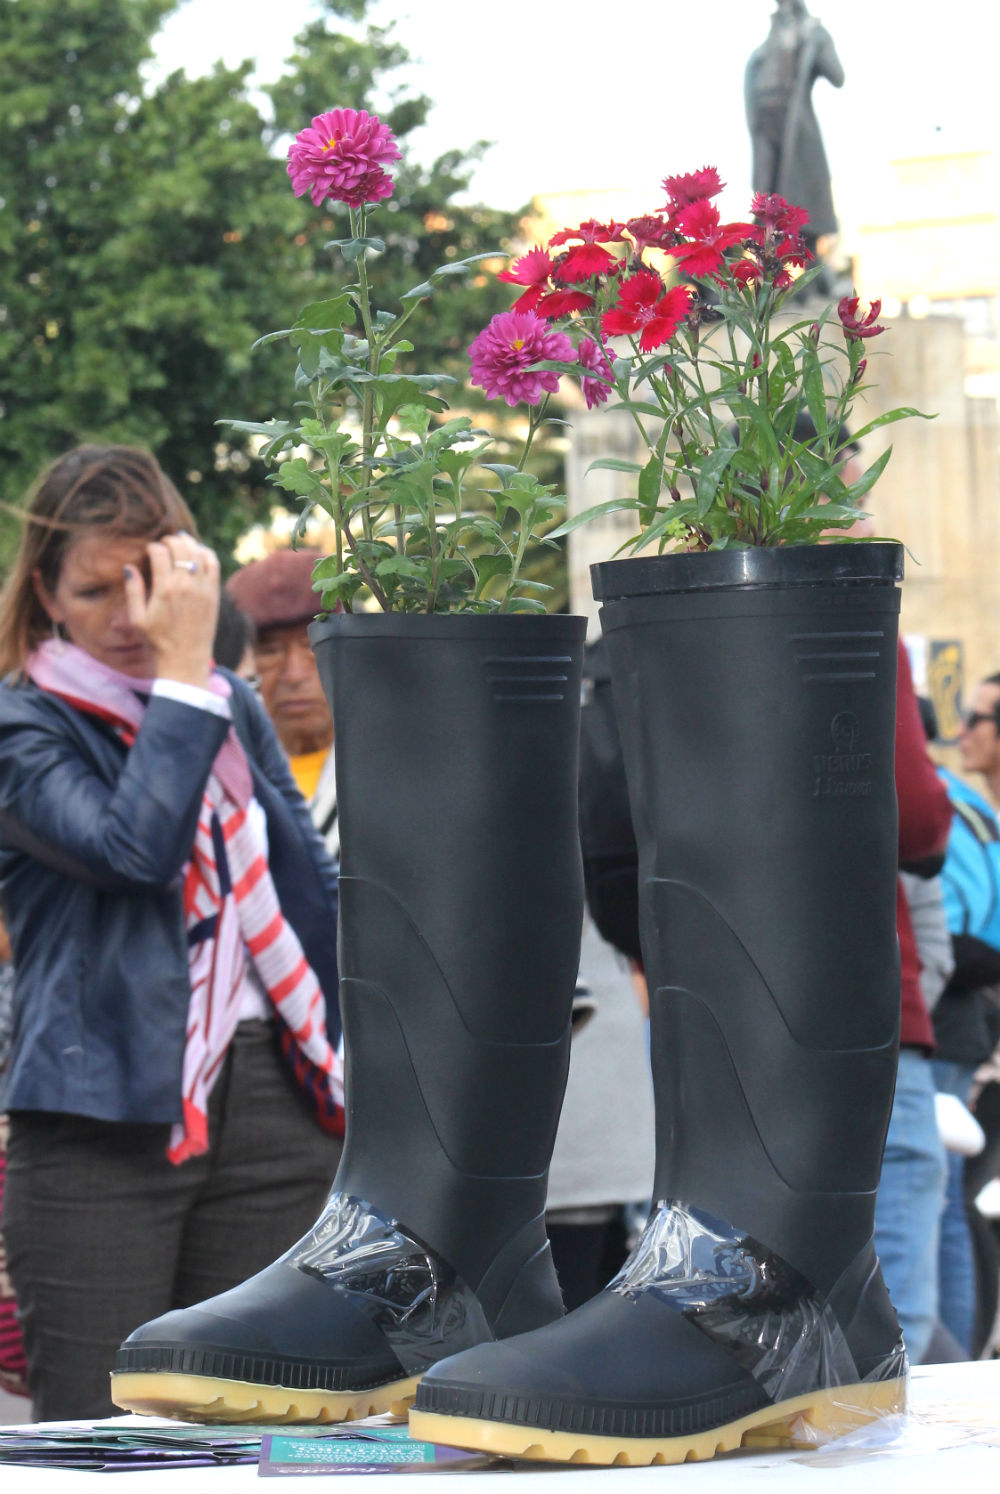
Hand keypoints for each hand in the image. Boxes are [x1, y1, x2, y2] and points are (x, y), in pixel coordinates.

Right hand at [123, 532, 219, 687]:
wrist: (185, 659)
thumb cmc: (157, 641)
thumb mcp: (137, 618)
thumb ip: (133, 590)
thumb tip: (129, 566)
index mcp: (164, 589)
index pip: (160, 552)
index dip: (153, 547)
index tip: (150, 552)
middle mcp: (185, 585)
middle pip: (180, 547)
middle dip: (171, 540)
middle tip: (166, 543)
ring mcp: (202, 589)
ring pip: (198, 552)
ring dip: (189, 543)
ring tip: (181, 542)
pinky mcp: (214, 594)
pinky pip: (214, 564)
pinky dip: (206, 554)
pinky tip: (199, 553)